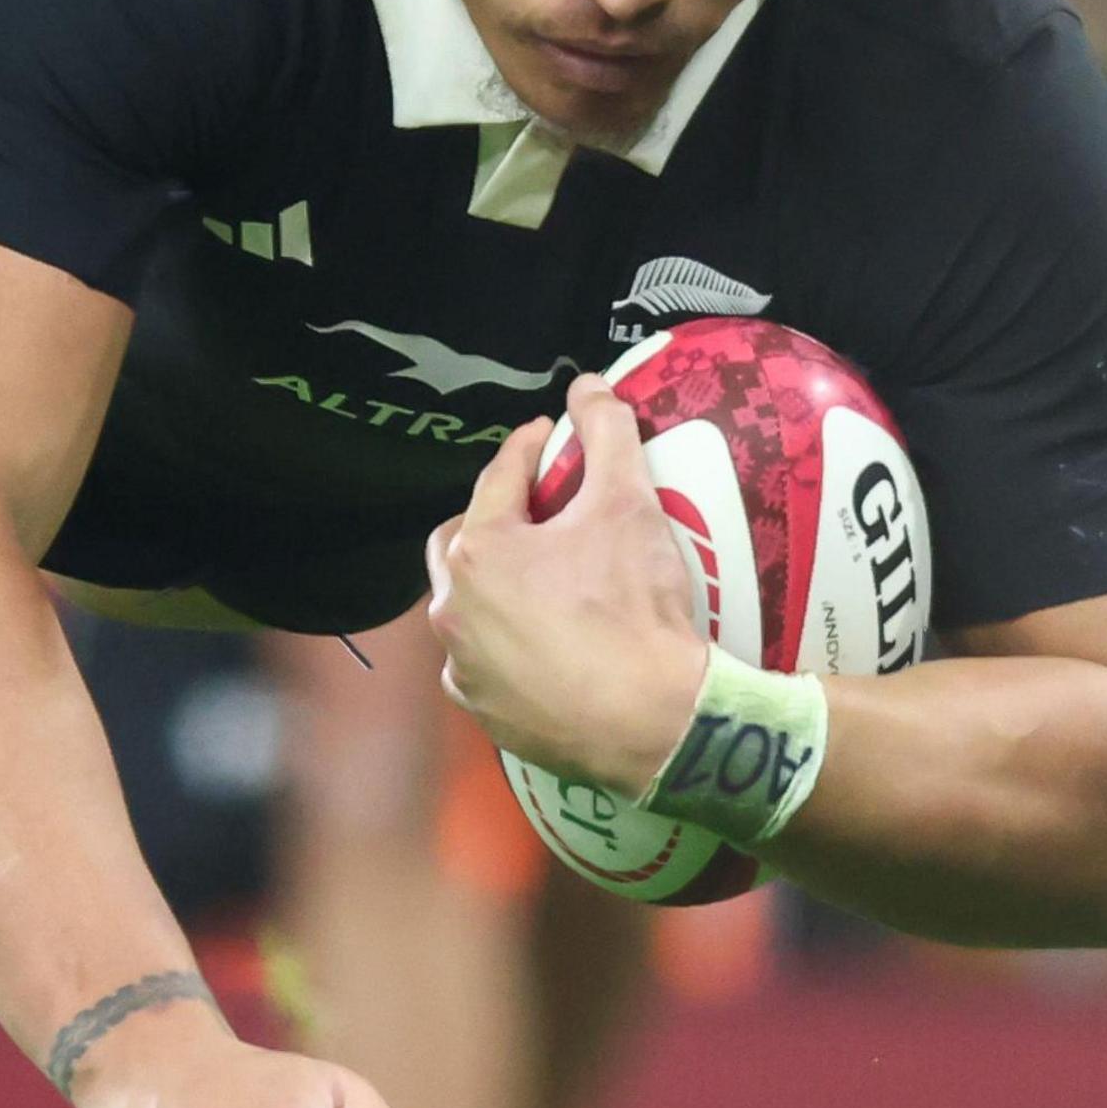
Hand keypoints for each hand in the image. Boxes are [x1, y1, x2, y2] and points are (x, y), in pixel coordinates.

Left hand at [425, 374, 713, 796]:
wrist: (653, 721)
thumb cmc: (633, 607)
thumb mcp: (627, 505)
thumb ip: (607, 435)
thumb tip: (590, 385)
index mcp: (479, 552)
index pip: (498, 478)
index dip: (528, 448)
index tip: (551, 434)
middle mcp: (453, 611)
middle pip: (462, 544)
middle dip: (492, 517)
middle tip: (537, 508)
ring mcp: (465, 668)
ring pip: (466, 609)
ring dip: (494, 586)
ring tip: (541, 574)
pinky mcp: (487, 715)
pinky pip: (485, 664)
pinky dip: (504, 644)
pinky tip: (540, 640)